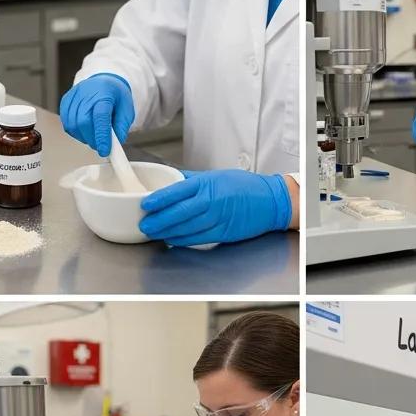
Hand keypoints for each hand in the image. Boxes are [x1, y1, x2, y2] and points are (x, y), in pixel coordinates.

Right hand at [59, 74, 134, 156]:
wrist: (103, 81)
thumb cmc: (115, 96)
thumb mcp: (127, 110)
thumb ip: (121, 128)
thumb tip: (114, 144)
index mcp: (104, 92)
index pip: (100, 116)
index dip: (101, 136)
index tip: (104, 150)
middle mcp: (86, 92)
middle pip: (83, 122)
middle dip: (92, 139)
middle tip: (100, 145)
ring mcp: (73, 96)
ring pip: (73, 125)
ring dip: (83, 137)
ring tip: (93, 136)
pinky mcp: (65, 102)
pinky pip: (67, 124)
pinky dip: (76, 132)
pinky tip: (85, 130)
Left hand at [139, 170, 291, 246]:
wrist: (270, 200)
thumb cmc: (243, 186)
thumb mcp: (216, 175)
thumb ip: (192, 179)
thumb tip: (169, 178)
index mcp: (207, 183)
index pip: (177, 191)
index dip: (159, 199)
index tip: (145, 204)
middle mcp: (211, 200)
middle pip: (179, 212)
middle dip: (159, 220)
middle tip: (144, 224)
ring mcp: (218, 218)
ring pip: (186, 228)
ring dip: (167, 232)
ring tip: (153, 233)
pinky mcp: (223, 232)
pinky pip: (198, 238)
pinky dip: (182, 240)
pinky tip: (172, 239)